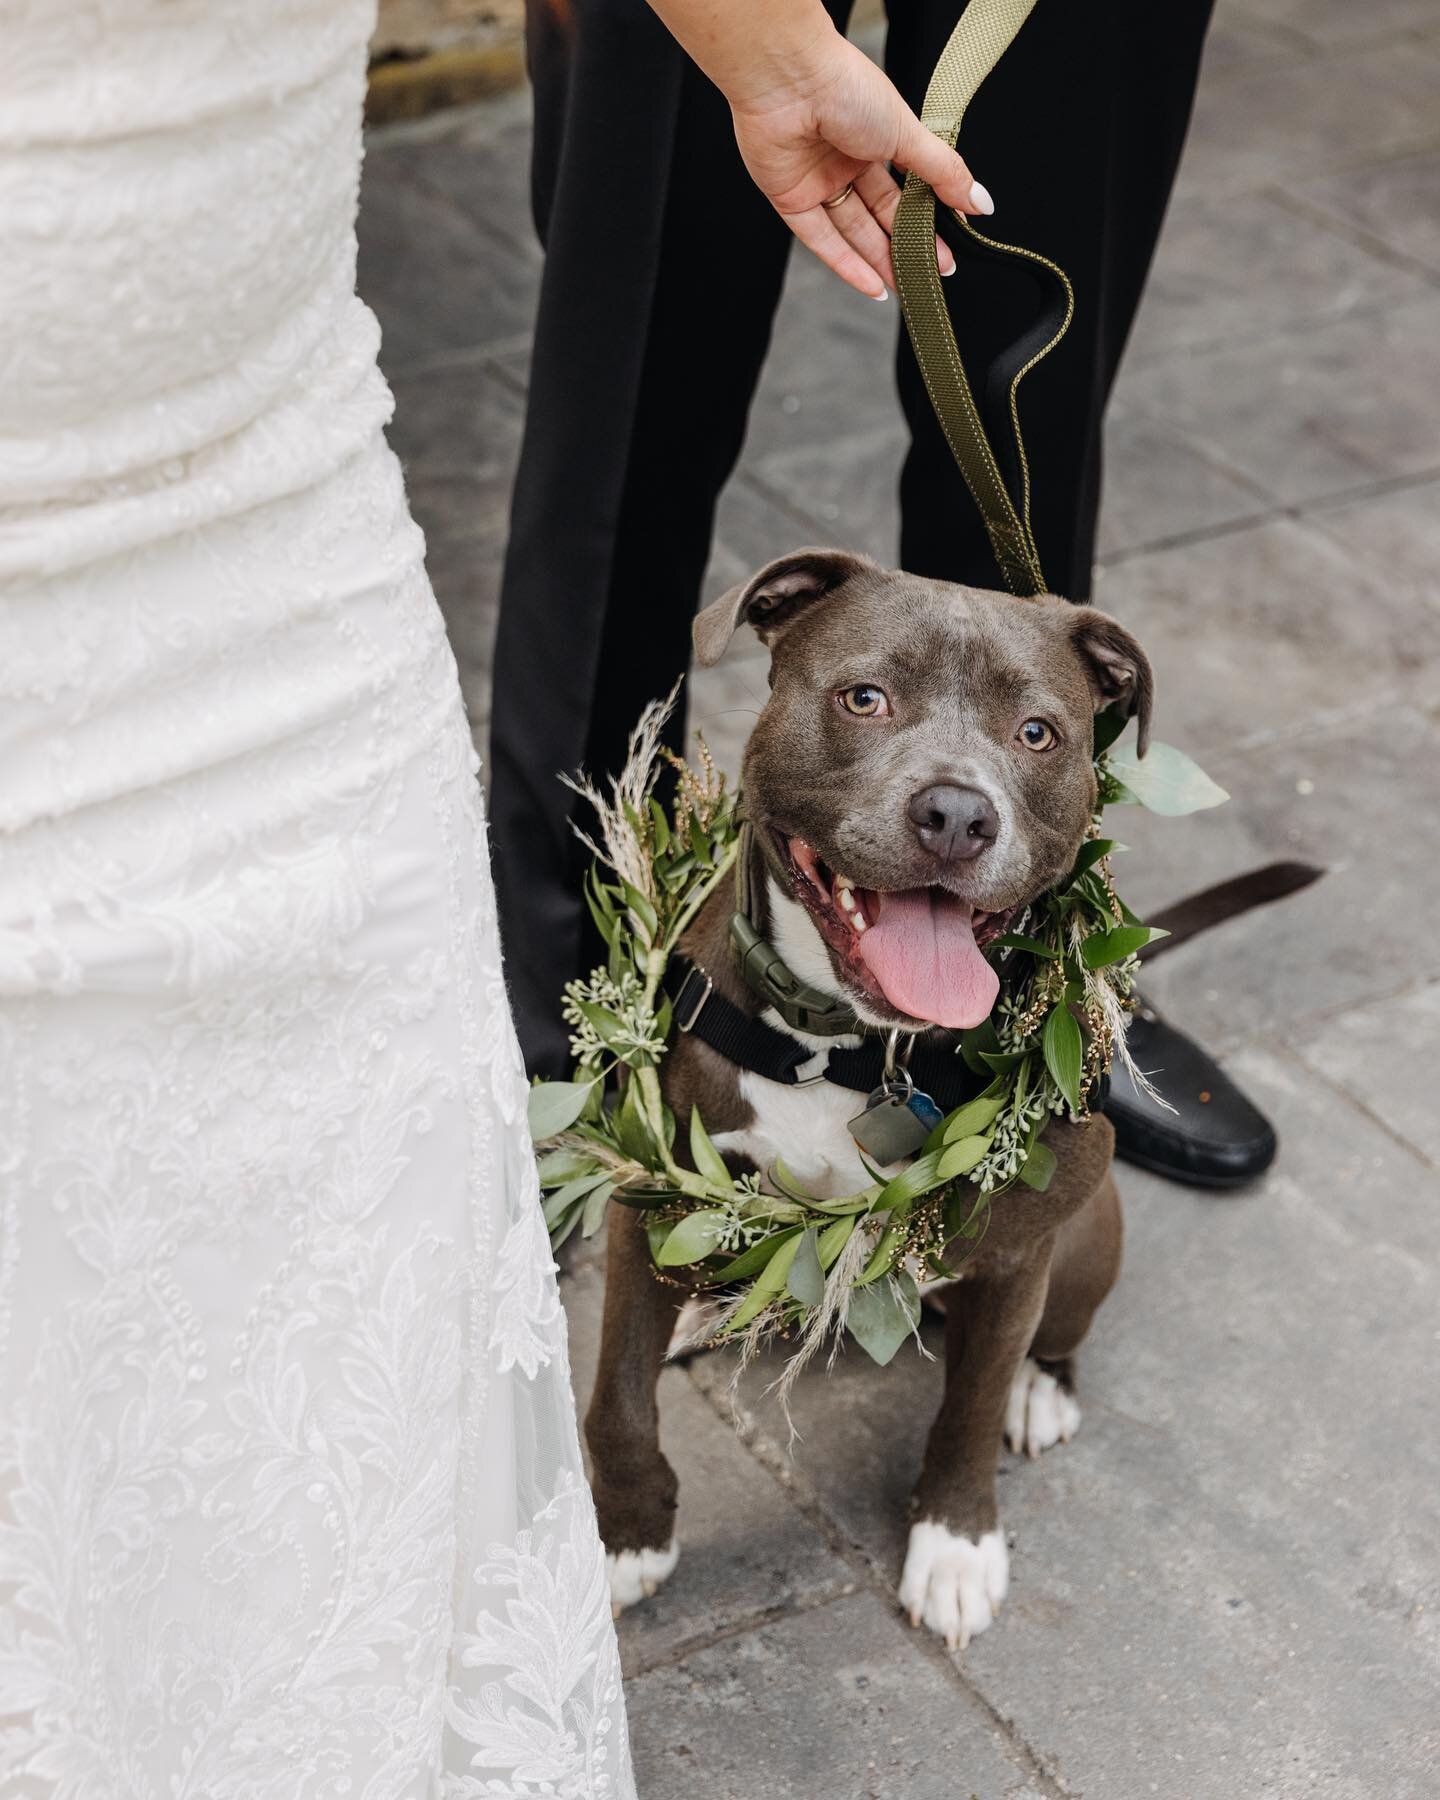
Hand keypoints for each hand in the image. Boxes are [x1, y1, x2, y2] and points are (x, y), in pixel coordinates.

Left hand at [729, 31, 991, 300]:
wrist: (788, 78)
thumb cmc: (847, 89)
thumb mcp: (908, 134)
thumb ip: (944, 173)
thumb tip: (982, 203)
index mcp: (875, 137)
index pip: (906, 188)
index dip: (927, 219)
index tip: (951, 248)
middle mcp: (846, 160)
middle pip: (881, 215)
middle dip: (907, 246)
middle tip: (934, 274)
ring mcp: (817, 181)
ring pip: (853, 232)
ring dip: (879, 262)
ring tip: (907, 288)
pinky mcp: (790, 198)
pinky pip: (821, 241)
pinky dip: (846, 265)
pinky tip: (873, 287)